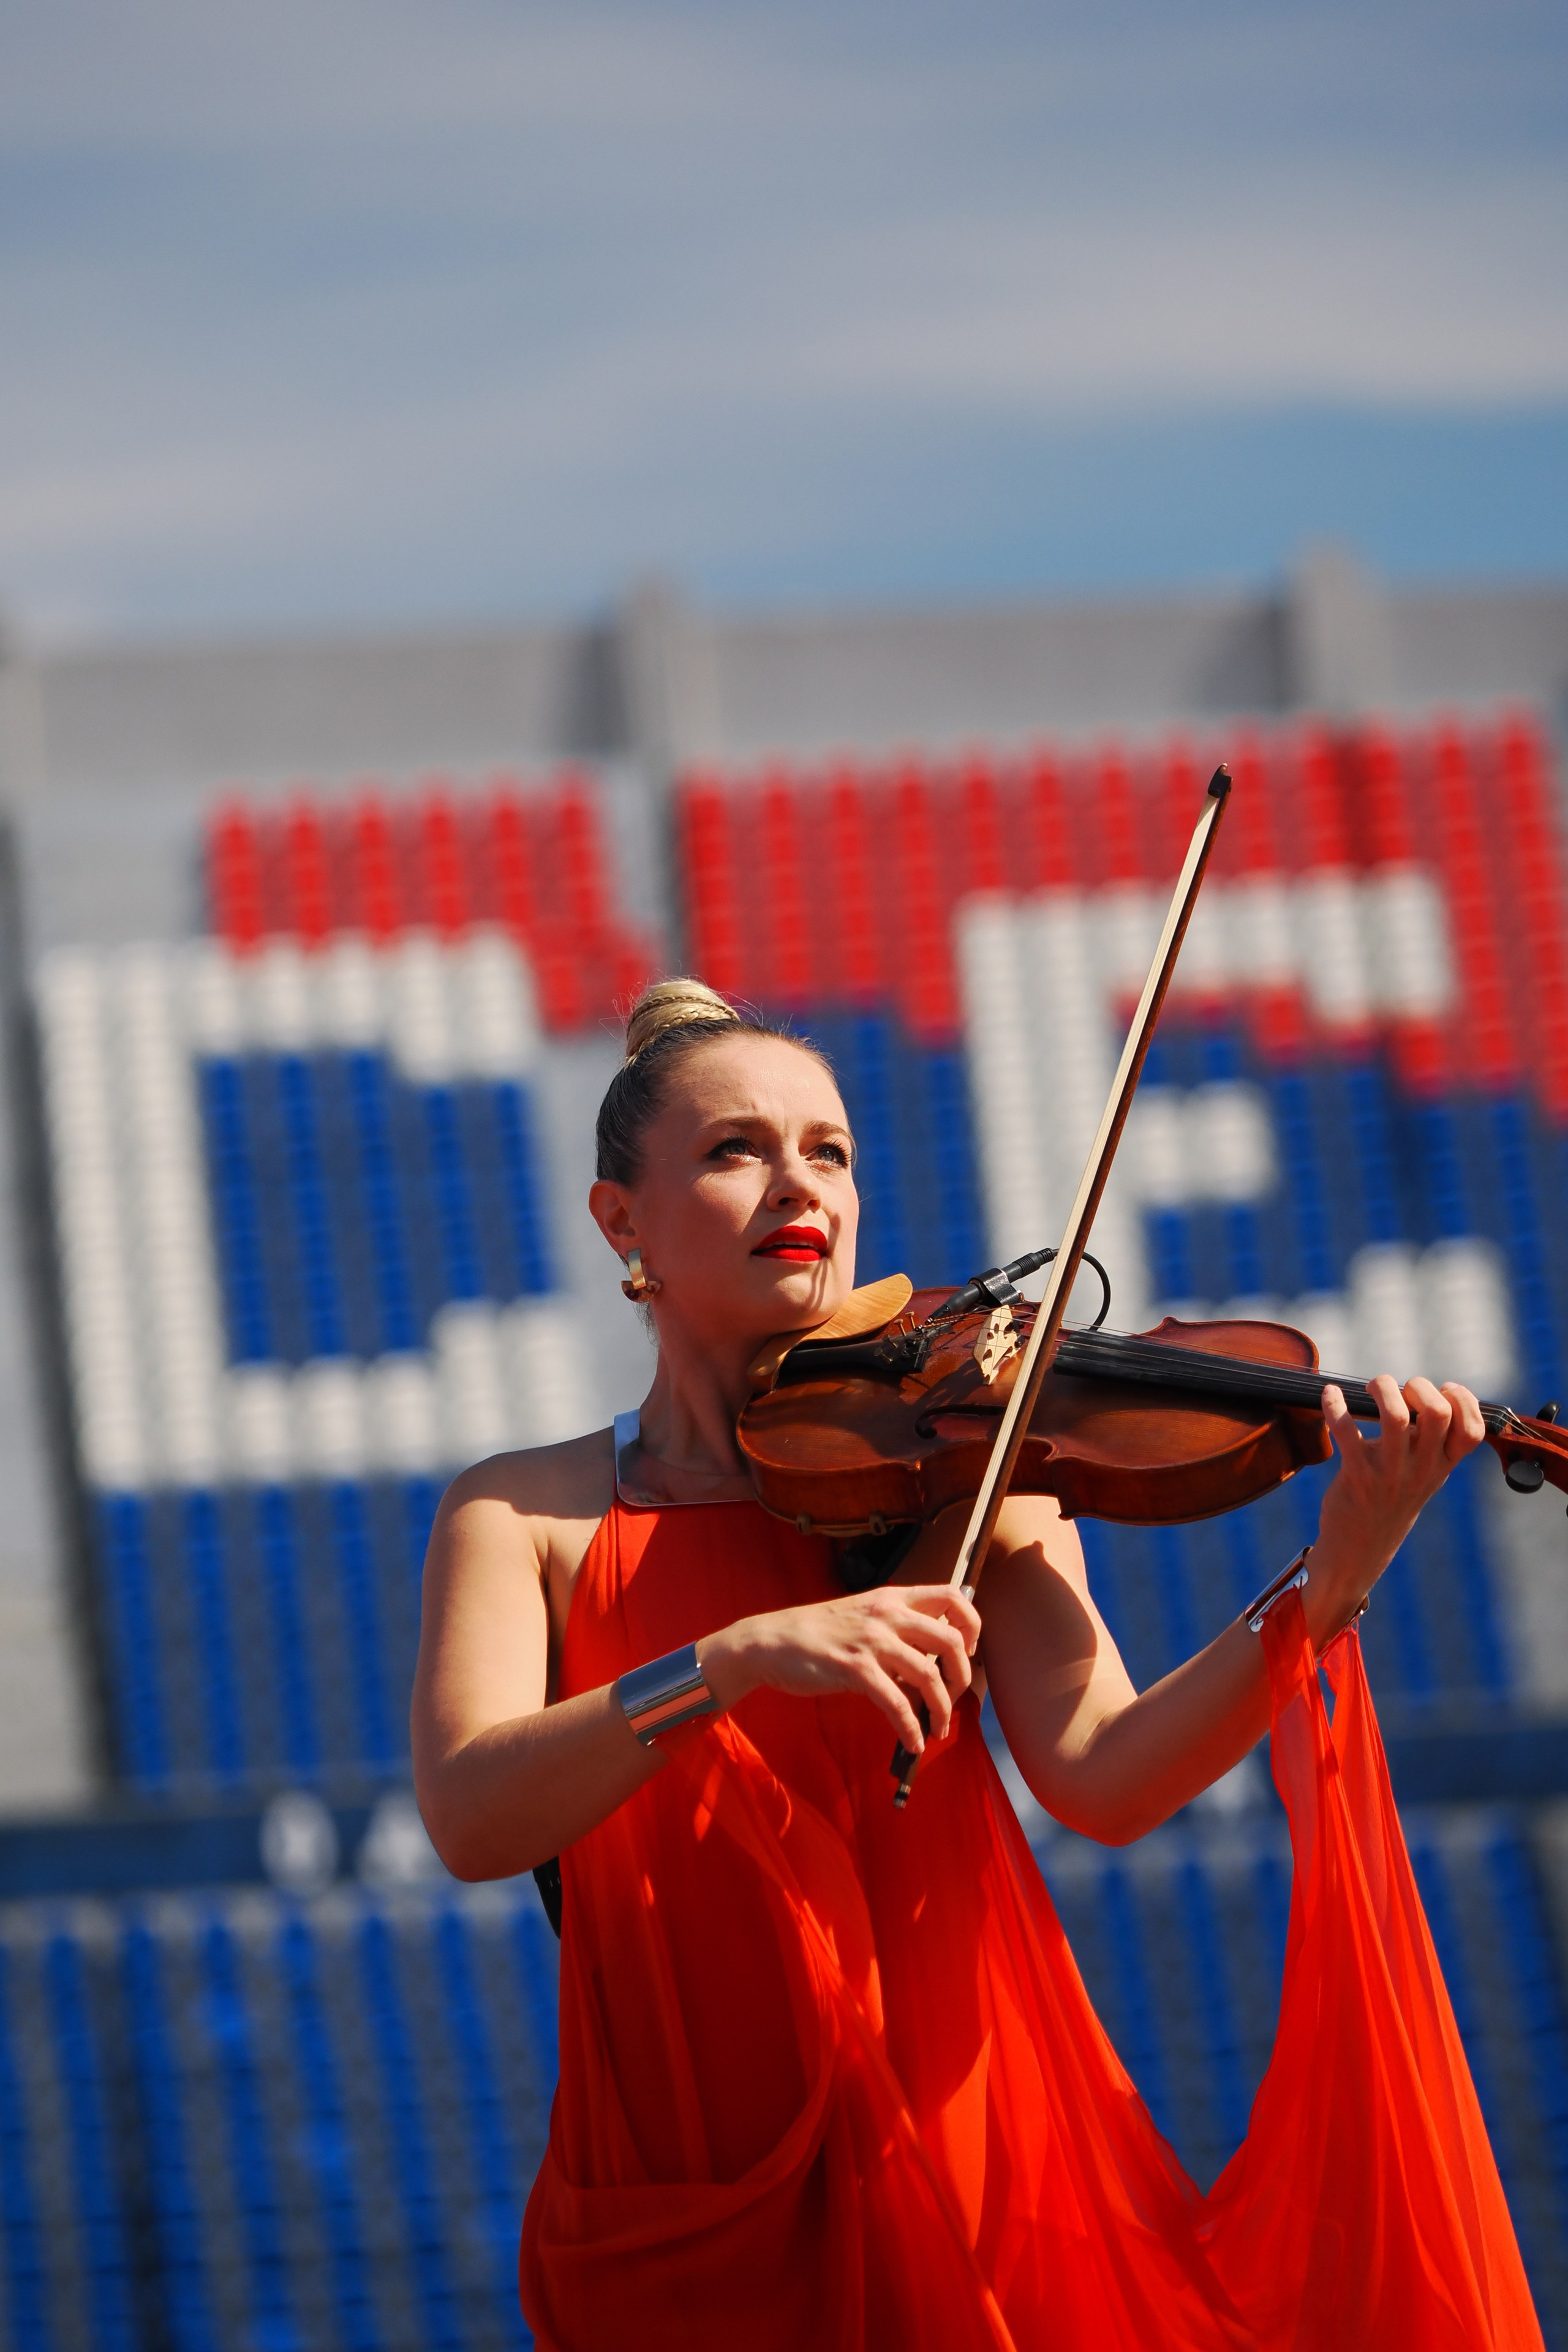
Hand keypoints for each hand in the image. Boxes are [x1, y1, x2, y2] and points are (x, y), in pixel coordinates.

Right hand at [698, 1584, 980, 1755]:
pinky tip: (912, 1743)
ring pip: (930, 1675)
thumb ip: (897, 1632)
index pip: (953, 1596)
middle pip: (952, 1639)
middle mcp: (888, 1614)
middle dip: (963, 1675)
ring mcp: (871, 1641)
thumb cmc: (818, 1633)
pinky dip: (910, 1728)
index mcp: (893, 1598)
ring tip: (937, 1729)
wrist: (771, 1641)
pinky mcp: (854, 1669)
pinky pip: (897, 1703)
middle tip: (955, 1697)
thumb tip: (930, 1667)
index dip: (972, 1625)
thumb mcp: (863, 1617)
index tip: (968, 1652)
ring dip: (941, 1709)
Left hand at [1310, 1374, 1485, 1631]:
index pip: (1472, 1432)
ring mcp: (1389, 1473)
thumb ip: (1429, 1441)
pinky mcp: (1357, 1475)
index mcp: (1441, 1466)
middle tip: (1401, 1389)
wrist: (1359, 1548)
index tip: (1445, 1388)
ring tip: (1370, 1388)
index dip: (1464, 1401)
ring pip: (1394, 1415)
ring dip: (1382, 1388)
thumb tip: (1424, 1392)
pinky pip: (1346, 1430)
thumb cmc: (1390, 1499)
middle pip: (1437, 1413)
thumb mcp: (1422, 1475)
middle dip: (1419, 1387)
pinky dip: (1335, 1405)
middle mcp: (1421, 1469)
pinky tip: (1329, 1394)